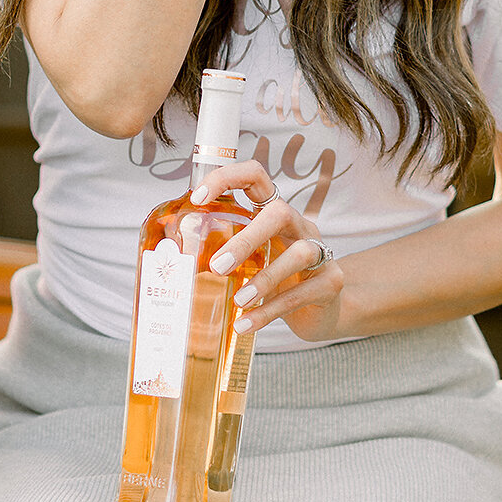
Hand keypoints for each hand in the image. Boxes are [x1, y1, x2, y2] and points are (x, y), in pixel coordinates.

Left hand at [192, 157, 345, 342]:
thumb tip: (170, 253)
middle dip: (247, 238)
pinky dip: (270, 311)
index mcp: (275, 213)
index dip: (227, 178)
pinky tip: (246, 324)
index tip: (197, 198)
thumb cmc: (279, 279)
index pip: (256, 176)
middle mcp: (300, 225)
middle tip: (217, 266)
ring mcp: (321, 253)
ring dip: (265, 278)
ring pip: (299, 253)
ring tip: (238, 301)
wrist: (324, 310)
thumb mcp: (253, 260)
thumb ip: (222, 252)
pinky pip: (301, 294)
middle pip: (279, 212)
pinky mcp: (331, 283)